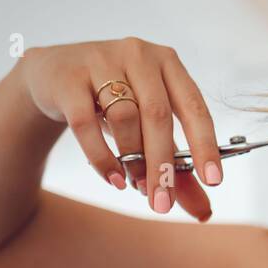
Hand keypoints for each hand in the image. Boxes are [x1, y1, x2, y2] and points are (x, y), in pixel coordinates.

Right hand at [20, 39, 219, 220]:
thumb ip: (178, 169)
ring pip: (124, 117)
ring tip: (136, 185)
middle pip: (158, 115)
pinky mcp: (68, 78)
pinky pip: (86, 123)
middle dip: (163, 166)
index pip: (195, 106)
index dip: (206, 145)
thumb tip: (204, 211)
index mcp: (168, 64)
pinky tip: (113, 178)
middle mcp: (138, 56)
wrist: (53, 76)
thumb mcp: (149, 130)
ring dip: (133, 160)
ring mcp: (101, 61)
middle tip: (163, 205)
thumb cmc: (113, 102)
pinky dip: (101, 156)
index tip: (214, 181)